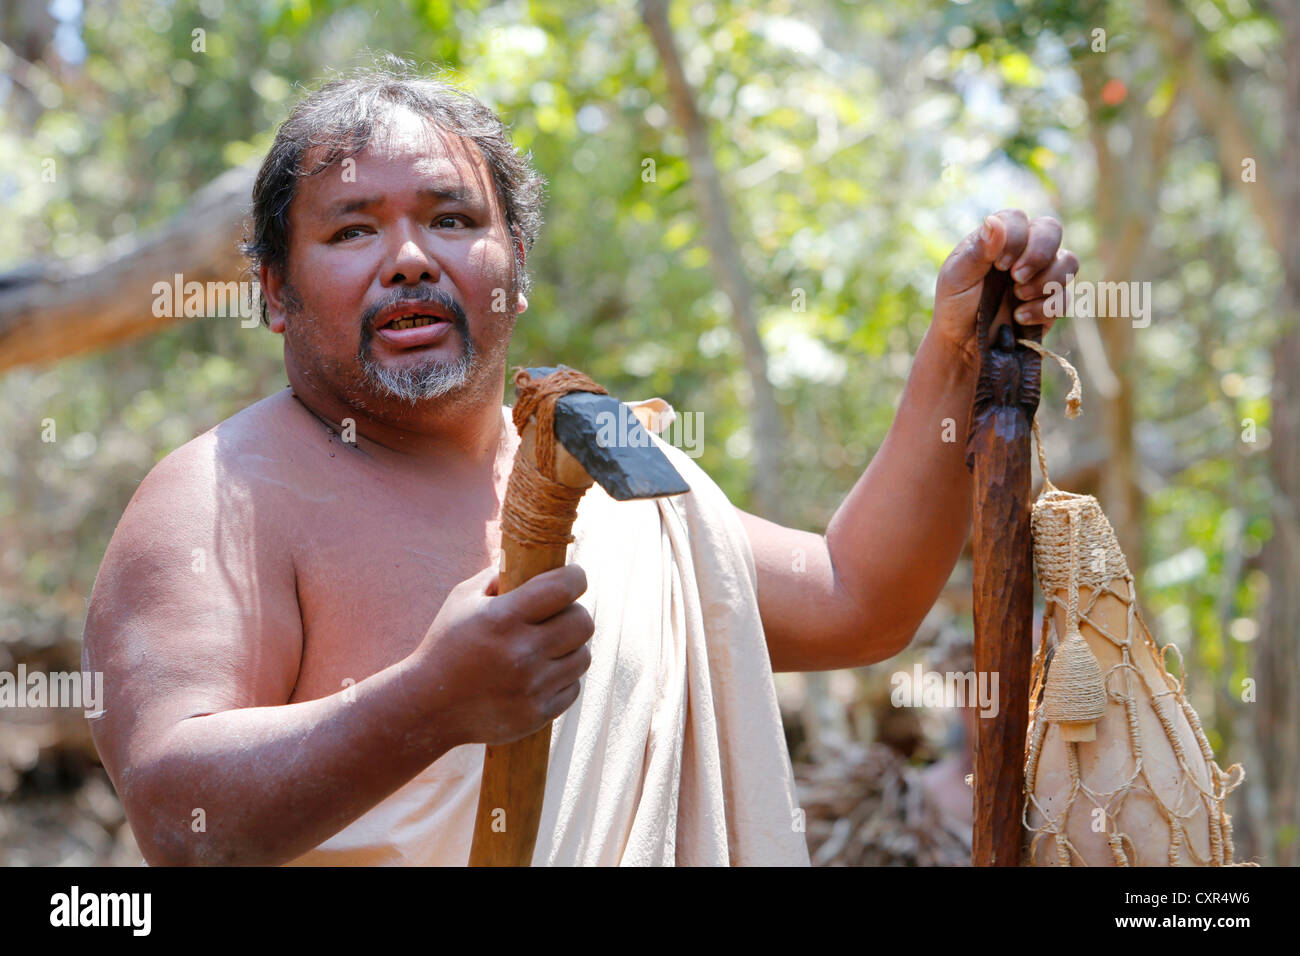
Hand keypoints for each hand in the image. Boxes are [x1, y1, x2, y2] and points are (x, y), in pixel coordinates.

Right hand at [411, 564, 594, 746]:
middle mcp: (521, 653)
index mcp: (503, 618)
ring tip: (549, 646)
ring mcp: (531, 687)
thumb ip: (499, 575)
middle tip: (559, 615)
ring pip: (583, 656)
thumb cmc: (447, 644)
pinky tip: (540, 675)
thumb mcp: (463, 599)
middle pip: (582, 622)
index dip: (576, 577)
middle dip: (574, 613)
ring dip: (570, 648)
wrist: (428, 706)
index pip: (564, 589)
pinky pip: (573, 687)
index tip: (574, 577)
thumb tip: (534, 558)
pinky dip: (562, 679)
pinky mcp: (537, 714)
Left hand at [931, 210, 1078, 370]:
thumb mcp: (957, 277)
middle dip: (1038, 253)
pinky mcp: (1052, 302)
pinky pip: (1064, 298)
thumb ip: (978, 251)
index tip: (999, 264)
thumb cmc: (955, 304)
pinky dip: (1043, 308)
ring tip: (1017, 297)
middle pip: (1051, 230)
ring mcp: (1042, 275)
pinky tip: (1019, 318)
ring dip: (1045, 280)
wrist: (963, 344)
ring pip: (1068, 262)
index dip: (1015, 238)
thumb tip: (994, 221)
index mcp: (999, 238)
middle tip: (1016, 277)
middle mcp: (1024, 250)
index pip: (1018, 220)